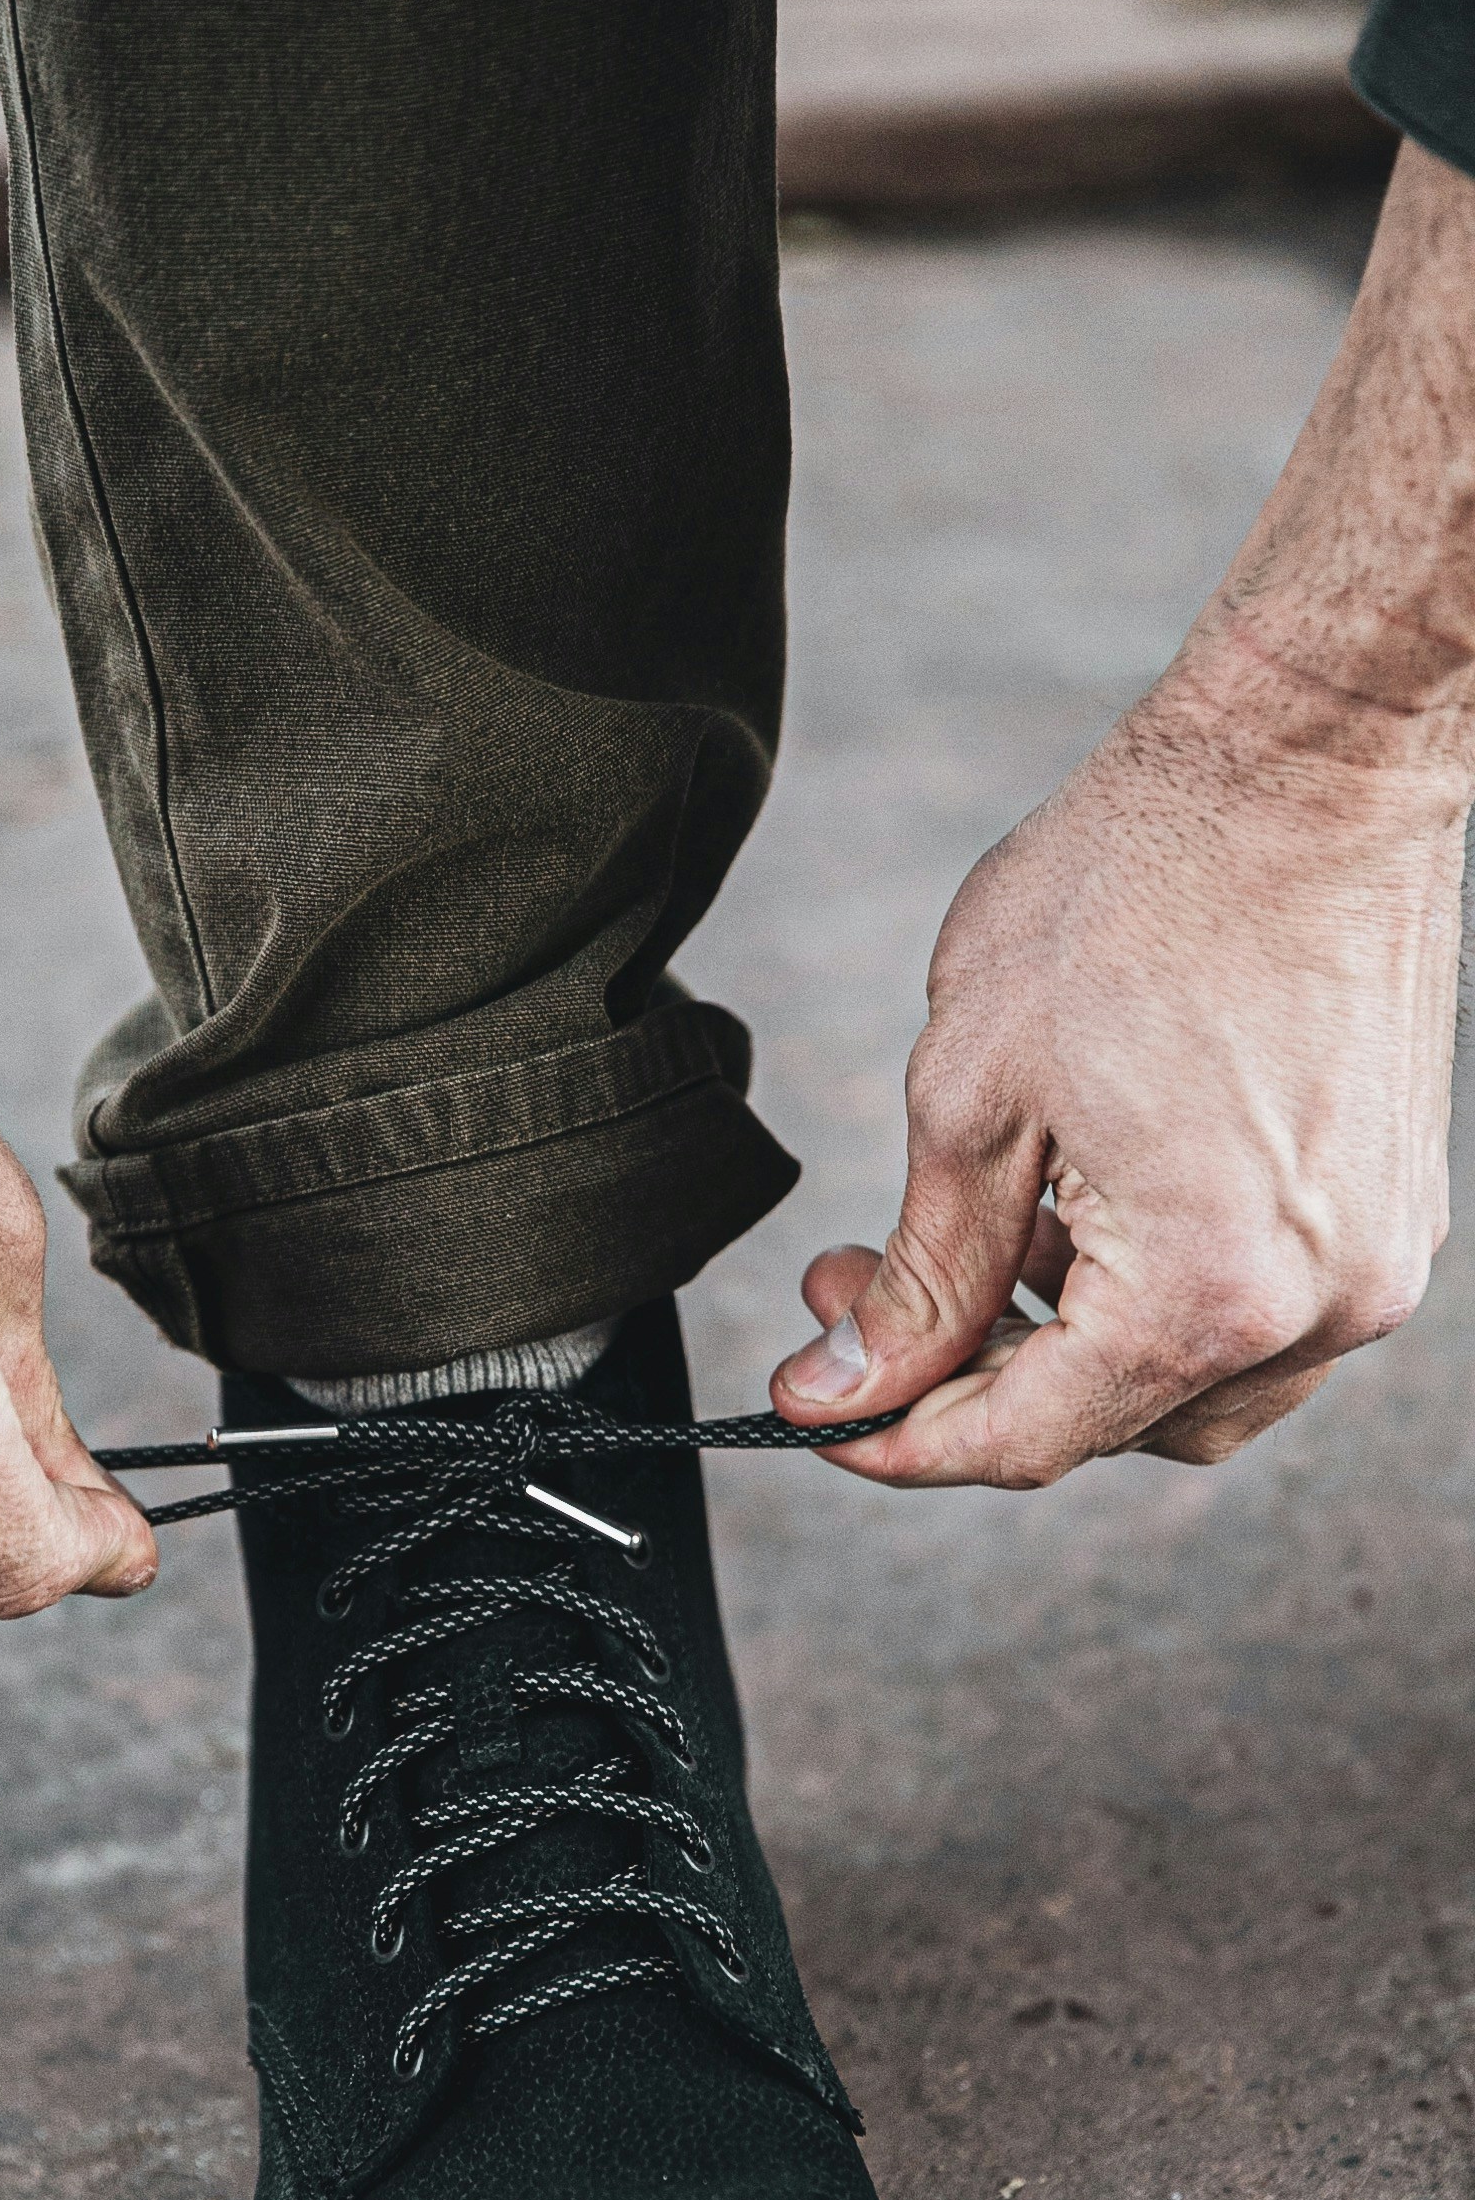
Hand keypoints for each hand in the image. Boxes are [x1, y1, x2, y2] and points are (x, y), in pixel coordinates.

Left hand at [772, 700, 1460, 1484]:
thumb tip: (851, 1386)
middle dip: (963, 1374)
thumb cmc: (1144, 885)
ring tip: (977, 1227)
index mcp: (1209, 1294)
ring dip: (1063, 1344)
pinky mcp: (1387, 1212)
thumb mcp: (974, 1094)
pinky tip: (1075, 1202)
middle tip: (852, 1286)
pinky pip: (1253, 1315)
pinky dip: (1148, 1295)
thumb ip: (923, 1273)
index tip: (813, 1407)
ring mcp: (1372, 1264)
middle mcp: (1318, 1308)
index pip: (1026, 1437)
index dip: (898, 1442)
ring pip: (1186, 1389)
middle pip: (1108, 1427)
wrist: (1312, 757)